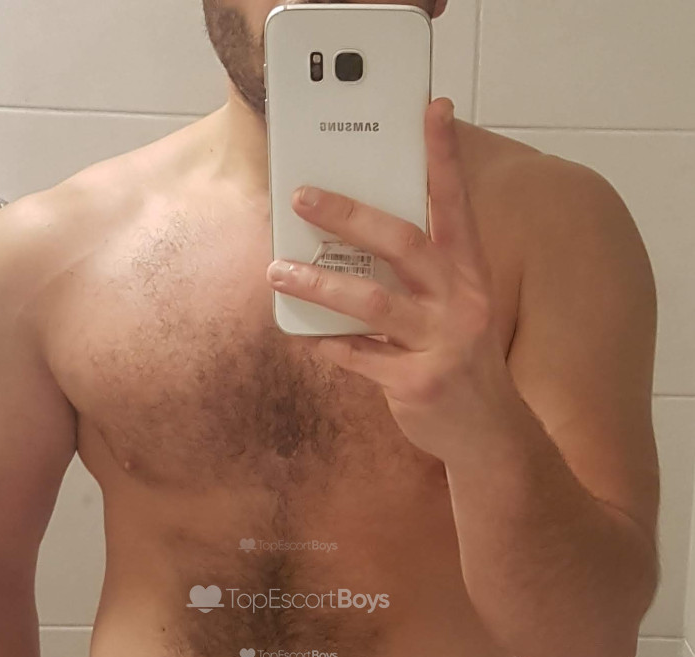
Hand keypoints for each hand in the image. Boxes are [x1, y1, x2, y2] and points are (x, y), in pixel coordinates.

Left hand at [266, 97, 519, 463]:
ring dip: (318, 285)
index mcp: (470, 276)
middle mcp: (460, 303)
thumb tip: (359, 245)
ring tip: (278, 271)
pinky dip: (328, 345)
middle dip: (349, 216)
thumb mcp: (459, 311)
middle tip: (304, 197)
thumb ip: (423, 279)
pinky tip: (304, 336)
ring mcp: (440, 344)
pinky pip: (358, 357)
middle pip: (402, 244)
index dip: (444, 158)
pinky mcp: (416, 383)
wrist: (490, 436)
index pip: (456, 206)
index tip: (432, 110)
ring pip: (371, 302)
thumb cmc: (463, 363)